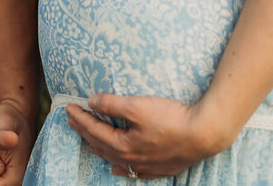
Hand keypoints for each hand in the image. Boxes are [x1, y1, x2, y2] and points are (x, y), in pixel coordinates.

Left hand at [65, 94, 231, 178]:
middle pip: (100, 145)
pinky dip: (120, 167)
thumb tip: (91, 102)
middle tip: (72, 120)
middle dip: (84, 131)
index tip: (68, 107)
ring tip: (88, 142)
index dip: (79, 118)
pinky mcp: (159, 168)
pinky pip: (133, 171)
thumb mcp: (138, 106)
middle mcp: (130, 159)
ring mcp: (145, 166)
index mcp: (122, 145)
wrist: (204, 134)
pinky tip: (117, 168)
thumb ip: (112, 104)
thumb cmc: (171, 119)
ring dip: (99, 148)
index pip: (94, 129)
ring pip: (114, 159)